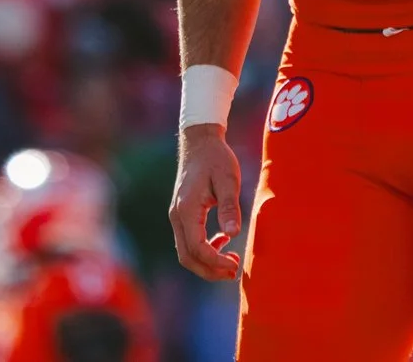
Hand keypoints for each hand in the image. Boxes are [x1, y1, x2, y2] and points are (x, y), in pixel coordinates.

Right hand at [169, 125, 246, 280]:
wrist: (199, 142)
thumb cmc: (216, 158)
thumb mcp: (228, 179)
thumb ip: (229, 207)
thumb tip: (233, 234)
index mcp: (187, 210)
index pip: (197, 248)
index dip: (216, 261)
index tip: (236, 263)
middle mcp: (177, 216)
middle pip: (187, 257)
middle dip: (210, 270)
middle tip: (234, 271)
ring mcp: (177, 216)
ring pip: (186, 252)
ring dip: (207, 263)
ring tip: (231, 261)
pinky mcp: (181, 215)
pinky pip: (188, 242)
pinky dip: (204, 250)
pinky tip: (222, 241)